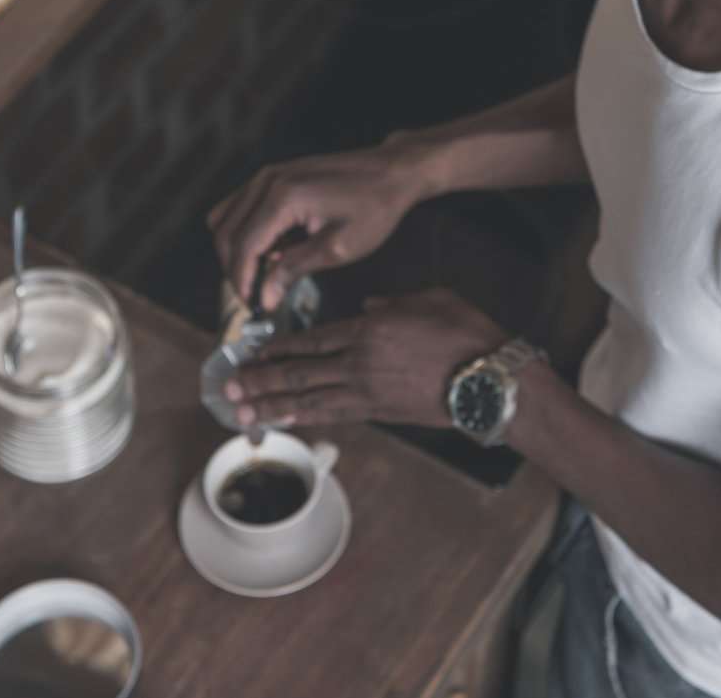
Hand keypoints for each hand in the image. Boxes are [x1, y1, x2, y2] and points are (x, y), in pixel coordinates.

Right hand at [206, 142, 429, 310]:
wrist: (393, 171)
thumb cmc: (374, 206)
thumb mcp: (337, 247)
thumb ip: (293, 269)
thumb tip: (264, 295)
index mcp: (283, 197)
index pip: (242, 246)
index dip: (241, 281)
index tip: (251, 305)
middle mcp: (267, 180)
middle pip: (224, 232)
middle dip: (234, 268)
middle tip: (255, 295)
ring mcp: (268, 174)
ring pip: (225, 218)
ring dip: (235, 249)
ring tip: (264, 273)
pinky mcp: (273, 175)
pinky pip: (239, 206)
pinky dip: (244, 231)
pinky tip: (272, 249)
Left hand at [222, 288, 509, 429]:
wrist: (491, 380)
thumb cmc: (467, 334)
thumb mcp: (429, 298)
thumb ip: (392, 302)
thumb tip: (370, 307)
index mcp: (368, 328)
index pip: (312, 338)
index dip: (278, 347)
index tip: (253, 352)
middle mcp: (359, 362)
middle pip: (299, 371)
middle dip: (260, 380)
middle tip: (229, 388)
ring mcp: (368, 391)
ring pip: (308, 399)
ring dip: (272, 406)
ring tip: (242, 414)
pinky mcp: (381, 413)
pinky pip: (333, 415)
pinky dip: (304, 419)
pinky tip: (285, 422)